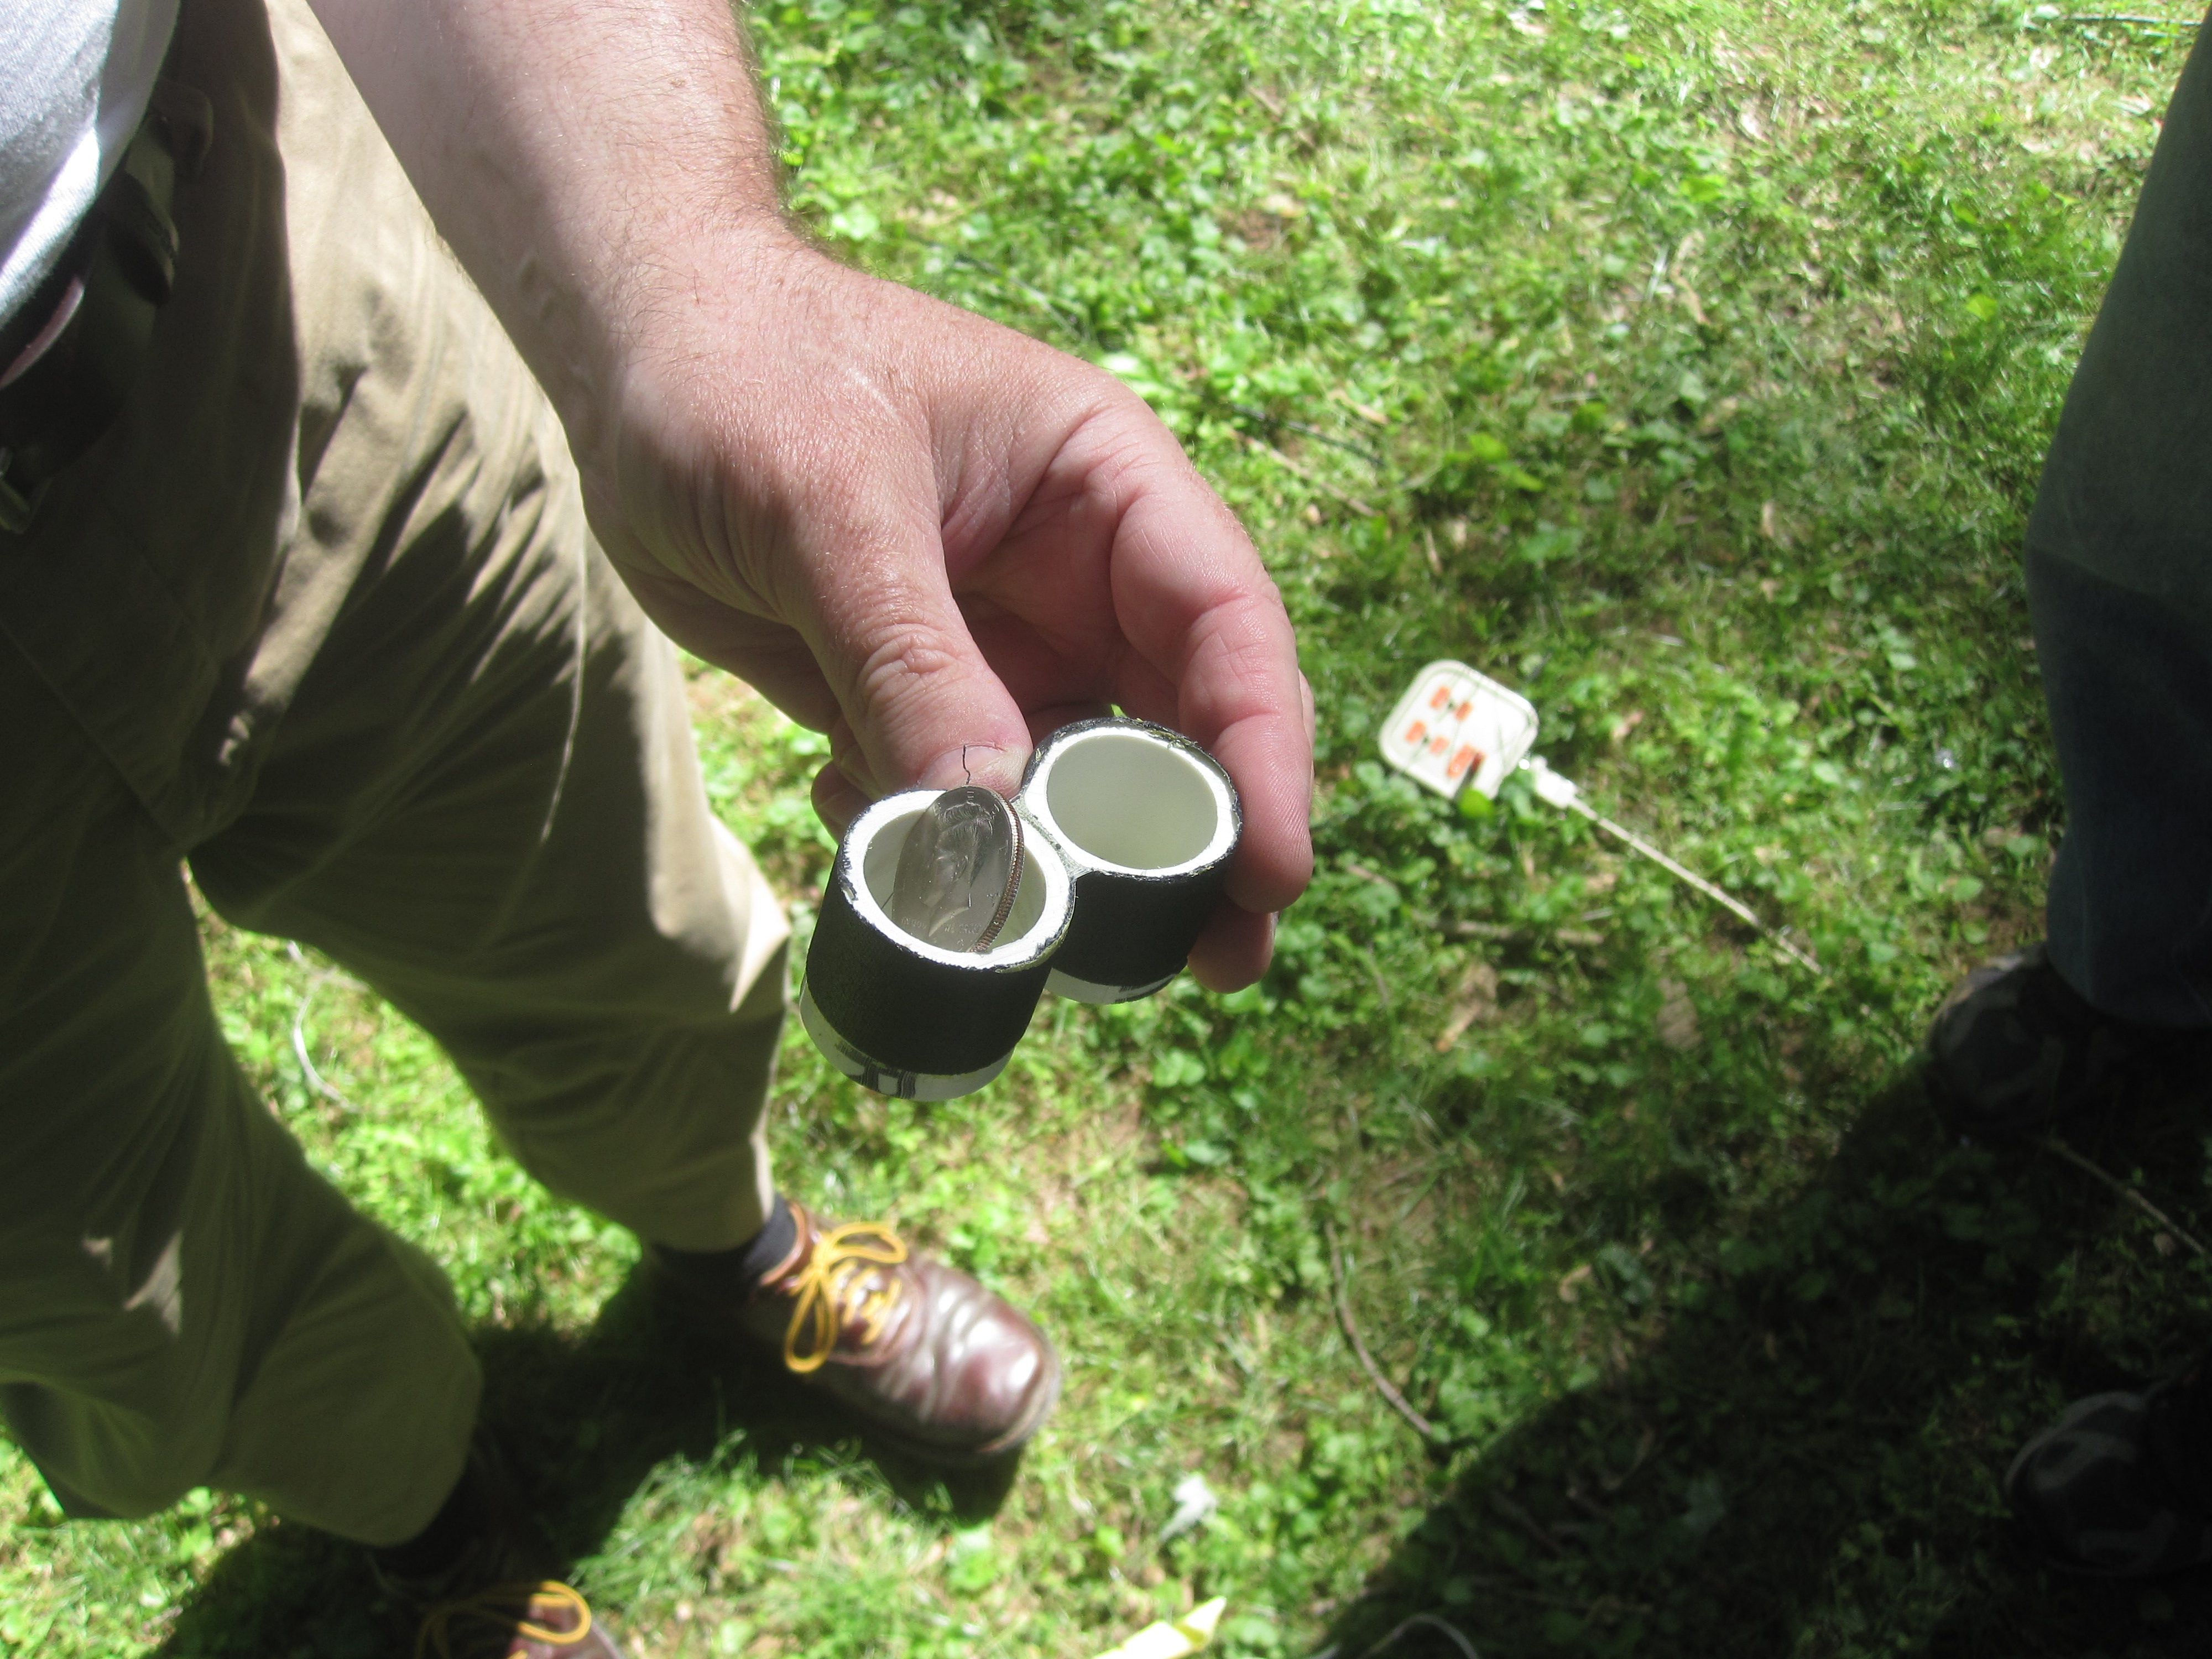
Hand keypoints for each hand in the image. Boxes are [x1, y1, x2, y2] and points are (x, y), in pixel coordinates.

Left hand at [582, 233, 1313, 989]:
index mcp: (1100, 482)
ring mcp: (1000, 641)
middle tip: (1218, 962)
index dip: (1264, 747)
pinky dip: (935, 845)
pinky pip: (962, 799)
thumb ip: (910, 660)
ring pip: (1076, 782)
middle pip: (1181, 723)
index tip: (1274, 865)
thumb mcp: (825, 503)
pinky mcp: (917, 694)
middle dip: (1202, 843)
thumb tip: (993, 827)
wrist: (625, 359)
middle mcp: (1074, 573)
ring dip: (1069, 871)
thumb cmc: (738, 369)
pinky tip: (871, 844)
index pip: (1223, 621)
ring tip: (1043, 951)